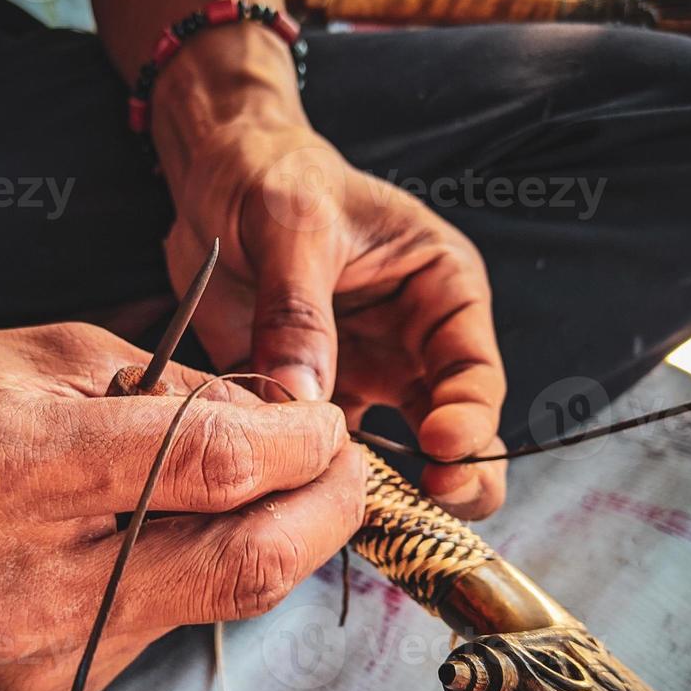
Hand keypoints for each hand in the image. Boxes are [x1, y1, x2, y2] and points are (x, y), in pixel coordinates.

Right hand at [0, 324, 363, 690]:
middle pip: (240, 565)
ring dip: (263, 538)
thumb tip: (291, 421)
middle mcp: (19, 584)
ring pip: (216, 602)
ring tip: (258, 483)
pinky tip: (158, 534)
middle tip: (349, 466)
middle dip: (325, 512)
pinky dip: (192, 572)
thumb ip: (177, 392)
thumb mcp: (47, 357)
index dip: (298, 447)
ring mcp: (32, 657)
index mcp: (4, 472)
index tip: (334, 425)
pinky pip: (164, 626)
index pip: (205, 469)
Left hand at [160, 120, 506, 519]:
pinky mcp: (313, 398)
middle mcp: (414, 342)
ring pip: (396, 455)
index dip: (470, 416)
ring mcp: (365, 375)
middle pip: (453, 428)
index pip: (475, 369)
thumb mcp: (293, 224)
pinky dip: (315, 479)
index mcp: (440, 290)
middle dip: (453, 473)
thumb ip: (299, 309)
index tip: (441, 445)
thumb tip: (302, 397)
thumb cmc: (274, 174)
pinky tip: (297, 498)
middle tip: (434, 501)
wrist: (215, 175)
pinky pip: (325, 453)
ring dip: (382, 491)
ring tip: (362, 515)